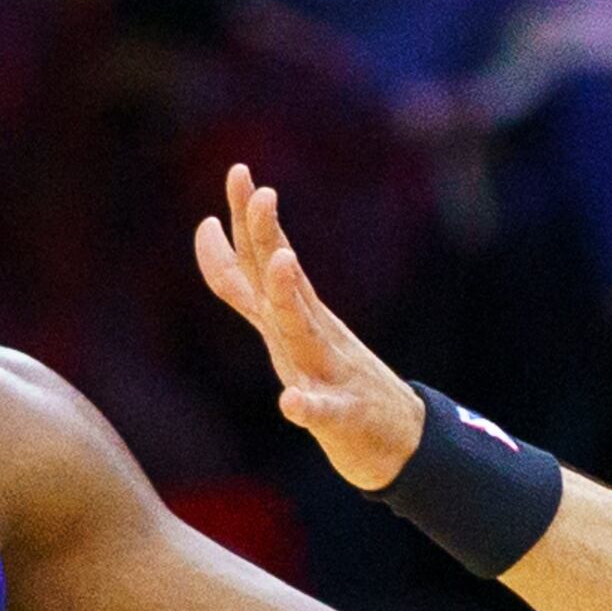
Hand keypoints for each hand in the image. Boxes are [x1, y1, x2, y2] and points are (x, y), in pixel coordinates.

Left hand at [195, 164, 425, 488]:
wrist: (397, 439)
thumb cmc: (333, 382)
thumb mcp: (284, 330)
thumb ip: (249, 290)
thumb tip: (214, 237)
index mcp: (292, 316)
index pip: (260, 260)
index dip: (242, 221)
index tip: (238, 171)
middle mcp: (308, 333)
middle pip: (279, 279)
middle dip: (266, 234)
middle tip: (259, 188)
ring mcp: (326, 373)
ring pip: (302, 330)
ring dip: (289, 298)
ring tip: (281, 263)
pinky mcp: (341, 417)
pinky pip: (323, 410)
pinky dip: (308, 405)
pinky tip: (292, 404)